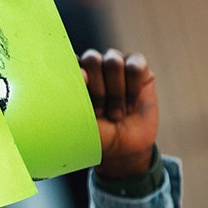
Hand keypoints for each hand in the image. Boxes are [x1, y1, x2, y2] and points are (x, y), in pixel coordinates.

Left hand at [80, 48, 158, 179]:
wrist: (122, 148)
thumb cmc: (95, 132)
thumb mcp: (79, 119)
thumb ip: (75, 95)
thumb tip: (81, 72)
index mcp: (74, 74)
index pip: (69, 60)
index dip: (73, 74)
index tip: (78, 93)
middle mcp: (94, 64)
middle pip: (92, 59)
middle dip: (97, 89)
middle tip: (99, 113)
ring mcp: (116, 63)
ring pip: (114, 62)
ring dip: (115, 93)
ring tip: (116, 115)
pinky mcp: (138, 68)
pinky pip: (135, 67)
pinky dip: (132, 89)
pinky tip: (130, 106)